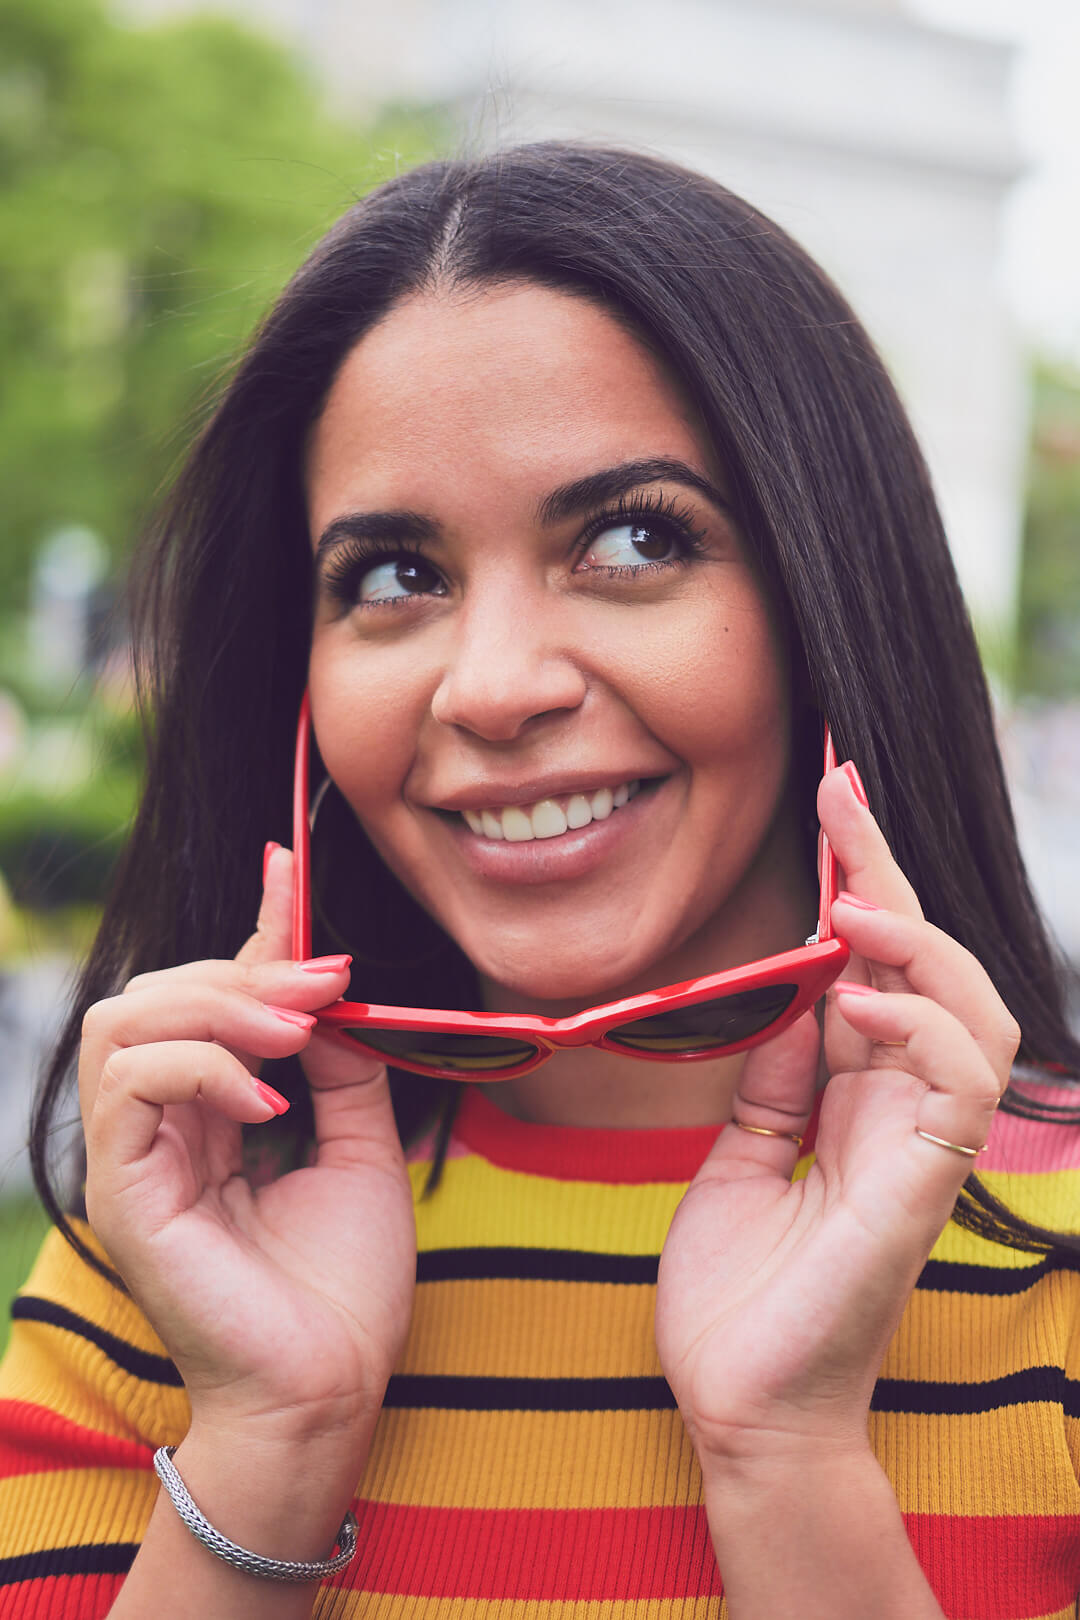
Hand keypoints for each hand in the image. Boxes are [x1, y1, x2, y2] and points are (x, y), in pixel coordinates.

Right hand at [79, 846, 415, 1447]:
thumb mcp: (359, 1148)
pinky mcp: (122, 1191)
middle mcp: (160, 1128)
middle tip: (328, 982)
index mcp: (207, 1115)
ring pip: (125, 1020)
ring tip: (296, 1031)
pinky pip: (130, 1084)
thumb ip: (340, 1064)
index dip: (249, 929)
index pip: (209, 995)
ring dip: (218, 1005)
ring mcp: (133, 1158)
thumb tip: (328, 983)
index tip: (287, 869)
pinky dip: (201, 1067)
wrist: (330, 1389)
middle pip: (156, 993)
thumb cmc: (340, 1288)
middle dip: (244, 968)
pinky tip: (268, 1100)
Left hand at [654, 762, 1019, 1468]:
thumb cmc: (737, 1297)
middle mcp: (900, 1112)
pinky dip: (920, 1029)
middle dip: (892, 874)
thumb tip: (791, 998)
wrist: (736, 1407)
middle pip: (932, 968)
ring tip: (857, 907)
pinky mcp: (922, 1191)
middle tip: (842, 797)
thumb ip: (775, 1081)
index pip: (879, 968)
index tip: (830, 804)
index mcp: (858, 1100)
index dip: (865, 882)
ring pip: (976, 1013)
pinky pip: (956, 1086)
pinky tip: (857, 1004)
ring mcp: (920, 1149)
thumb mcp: (740, 1157)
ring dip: (921, 946)